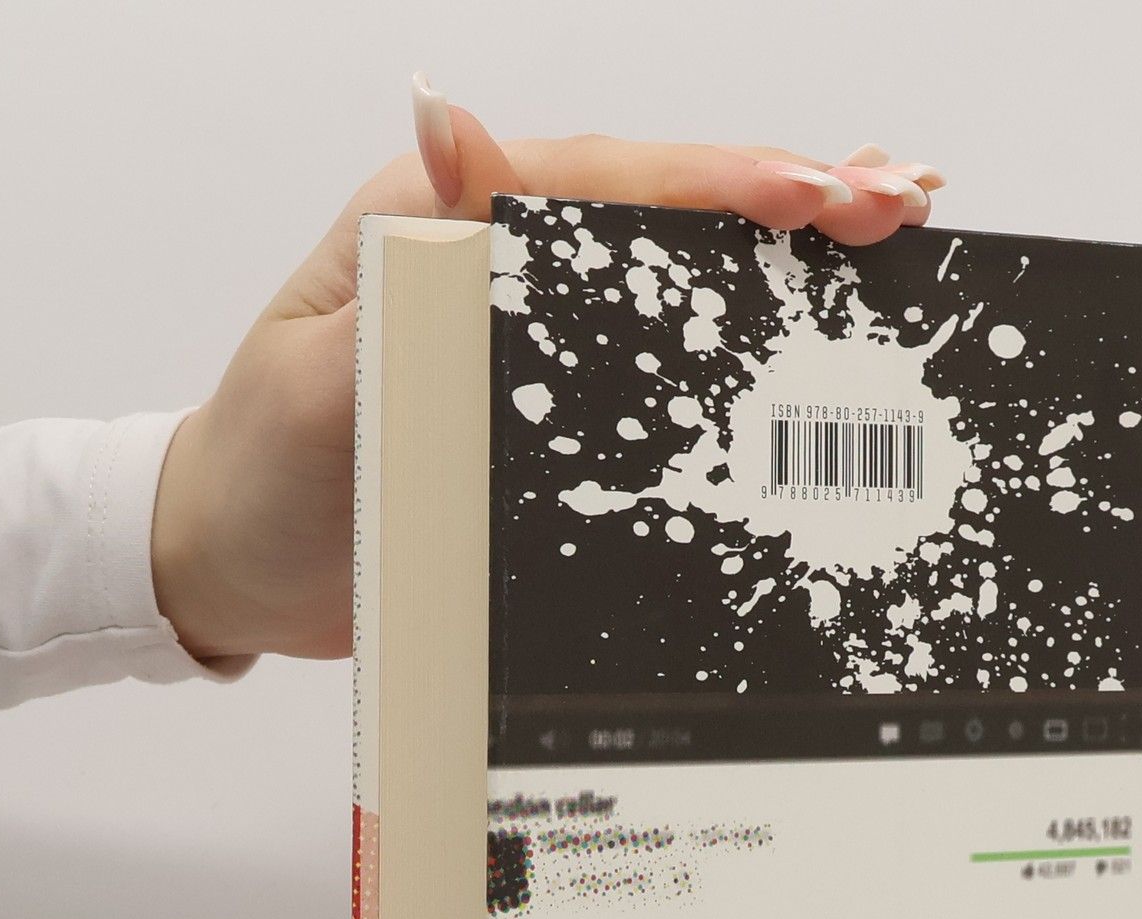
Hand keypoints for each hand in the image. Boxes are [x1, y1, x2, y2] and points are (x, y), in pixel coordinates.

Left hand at [152, 79, 944, 663]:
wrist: (237, 566)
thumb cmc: (266, 475)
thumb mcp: (319, 376)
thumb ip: (403, 271)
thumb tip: (448, 129)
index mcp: (443, 222)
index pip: (603, 183)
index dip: (718, 186)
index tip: (817, 196)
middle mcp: (499, 260)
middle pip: (664, 213)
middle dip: (789, 201)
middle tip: (903, 199)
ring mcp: (533, 329)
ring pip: (675, 277)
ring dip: (786, 261)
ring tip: (895, 235)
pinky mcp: (551, 401)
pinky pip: (660, 360)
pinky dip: (742, 343)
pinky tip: (814, 335)